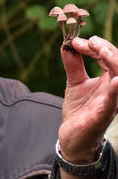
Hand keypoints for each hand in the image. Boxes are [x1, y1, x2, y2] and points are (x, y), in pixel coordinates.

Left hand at [59, 36, 117, 163]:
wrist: (72, 136)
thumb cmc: (79, 109)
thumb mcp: (75, 82)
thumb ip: (73, 63)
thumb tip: (67, 45)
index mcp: (107, 80)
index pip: (110, 56)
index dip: (96, 45)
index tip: (76, 42)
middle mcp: (113, 89)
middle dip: (106, 49)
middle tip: (90, 42)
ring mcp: (110, 102)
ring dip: (114, 62)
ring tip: (101, 50)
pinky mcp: (102, 115)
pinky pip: (113, 101)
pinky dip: (115, 89)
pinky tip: (115, 80)